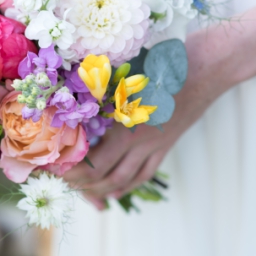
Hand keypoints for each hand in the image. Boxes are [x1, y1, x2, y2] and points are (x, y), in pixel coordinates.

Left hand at [63, 80, 209, 207]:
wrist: (203, 69)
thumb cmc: (163, 63)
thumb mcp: (126, 73)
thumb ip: (100, 89)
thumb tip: (70, 101)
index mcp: (124, 122)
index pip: (91, 159)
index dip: (70, 169)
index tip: (52, 168)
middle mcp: (138, 139)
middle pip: (104, 174)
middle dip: (80, 184)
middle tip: (60, 183)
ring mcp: (154, 145)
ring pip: (124, 179)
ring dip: (101, 190)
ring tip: (83, 193)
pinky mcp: (166, 145)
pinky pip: (145, 173)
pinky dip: (128, 186)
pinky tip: (116, 192)